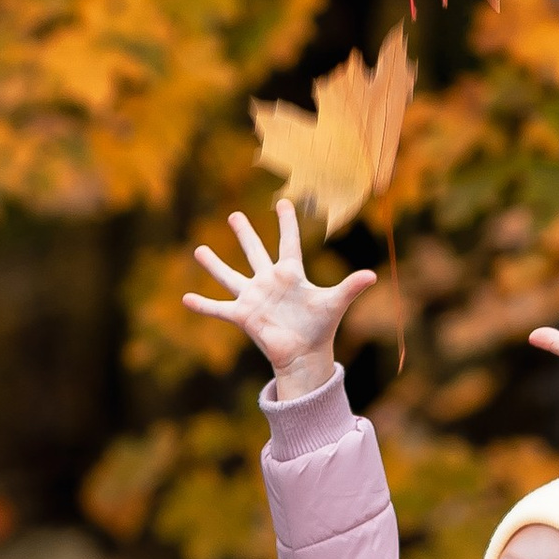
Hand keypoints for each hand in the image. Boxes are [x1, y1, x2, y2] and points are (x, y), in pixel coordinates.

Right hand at [184, 199, 376, 399]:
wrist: (304, 355)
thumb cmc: (320, 328)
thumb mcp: (334, 303)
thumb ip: (350, 287)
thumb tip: (373, 275)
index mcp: (291, 275)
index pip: (288, 242)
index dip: (286, 223)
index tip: (283, 203)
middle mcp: (269, 282)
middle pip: (254, 252)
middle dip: (244, 234)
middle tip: (234, 215)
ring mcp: (254, 298)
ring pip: (230, 276)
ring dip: (214, 265)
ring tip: (198, 250)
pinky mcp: (243, 316)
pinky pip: (219, 309)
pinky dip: (203, 305)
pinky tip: (186, 299)